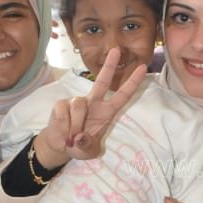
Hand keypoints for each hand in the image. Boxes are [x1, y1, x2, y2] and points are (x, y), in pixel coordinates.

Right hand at [33, 49, 146, 168]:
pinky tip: (63, 131)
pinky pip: (64, 110)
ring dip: (76, 124)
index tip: (143, 68)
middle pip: (103, 80)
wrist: (59, 145)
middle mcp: (93, 102)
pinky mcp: (62, 104)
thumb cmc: (79, 145)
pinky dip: (64, 124)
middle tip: (117, 50)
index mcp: (106, 112)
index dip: (132, 83)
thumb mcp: (87, 152)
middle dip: (110, 65)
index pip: (122, 95)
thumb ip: (87, 146)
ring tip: (72, 136)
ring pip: (79, 104)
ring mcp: (77, 101)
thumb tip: (81, 137)